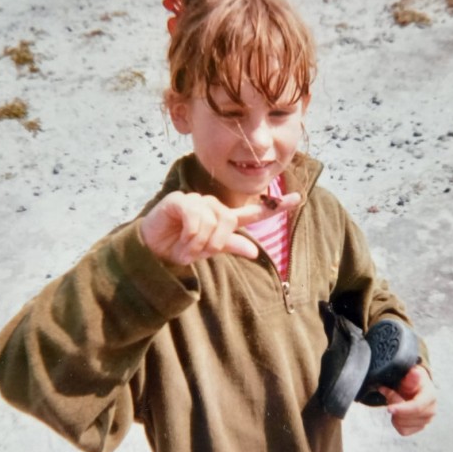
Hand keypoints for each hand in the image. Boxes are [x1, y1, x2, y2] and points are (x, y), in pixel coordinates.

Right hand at [140, 191, 300, 265]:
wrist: (153, 251)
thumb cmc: (181, 247)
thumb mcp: (208, 250)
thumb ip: (230, 246)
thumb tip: (254, 251)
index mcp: (224, 218)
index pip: (253, 212)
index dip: (275, 207)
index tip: (299, 199)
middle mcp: (212, 206)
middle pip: (229, 221)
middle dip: (214, 242)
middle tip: (197, 252)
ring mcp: (196, 201)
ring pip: (213, 219)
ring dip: (200, 241)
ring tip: (186, 248)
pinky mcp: (179, 200)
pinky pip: (195, 215)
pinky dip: (190, 233)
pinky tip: (181, 240)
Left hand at [379, 365, 435, 435]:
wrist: (414, 387)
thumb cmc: (410, 380)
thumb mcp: (409, 375)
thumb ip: (411, 377)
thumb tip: (415, 373)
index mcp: (431, 396)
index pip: (417, 407)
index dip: (402, 409)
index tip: (389, 409)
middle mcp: (432, 410)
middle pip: (408, 417)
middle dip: (395, 407)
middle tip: (389, 393)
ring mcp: (427, 421)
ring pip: (403, 425)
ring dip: (395, 414)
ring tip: (396, 402)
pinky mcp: (420, 428)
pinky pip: (403, 431)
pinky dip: (396, 423)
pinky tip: (398, 412)